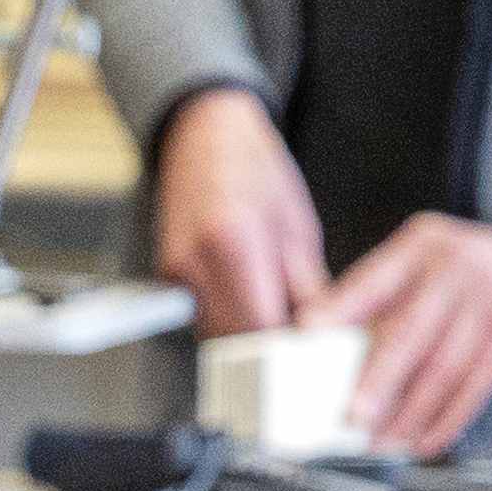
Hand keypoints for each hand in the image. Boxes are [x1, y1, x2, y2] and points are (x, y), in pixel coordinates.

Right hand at [152, 86, 325, 337]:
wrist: (205, 136)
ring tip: (275, 307)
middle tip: (301, 339)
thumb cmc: (256, 171)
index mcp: (234, 241)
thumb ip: (307, 288)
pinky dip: (230, 320)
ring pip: (217, 337)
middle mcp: (195, 260)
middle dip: (271, 349)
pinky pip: (203, 319)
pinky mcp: (168, 276)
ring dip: (249, 337)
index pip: (263, 328)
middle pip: (236, 341)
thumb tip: (323, 338)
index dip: (291, 350)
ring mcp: (176, 271)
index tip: (314, 354)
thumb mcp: (299, 228)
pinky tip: (249, 296)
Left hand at [304, 213, 491, 456]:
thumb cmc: (470, 276)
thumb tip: (326, 338)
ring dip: (410, 413)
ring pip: (442, 368)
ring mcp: (491, 299)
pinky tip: (426, 440)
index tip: (309, 329)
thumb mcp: (428, 264)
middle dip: (378, 380)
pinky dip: (447, 420)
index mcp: (423, 245)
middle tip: (353, 415)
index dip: (341, 305)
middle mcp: (458, 266)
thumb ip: (383, 294)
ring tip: (385, 441)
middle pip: (410, 331)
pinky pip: (475, 385)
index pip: (375, 278)